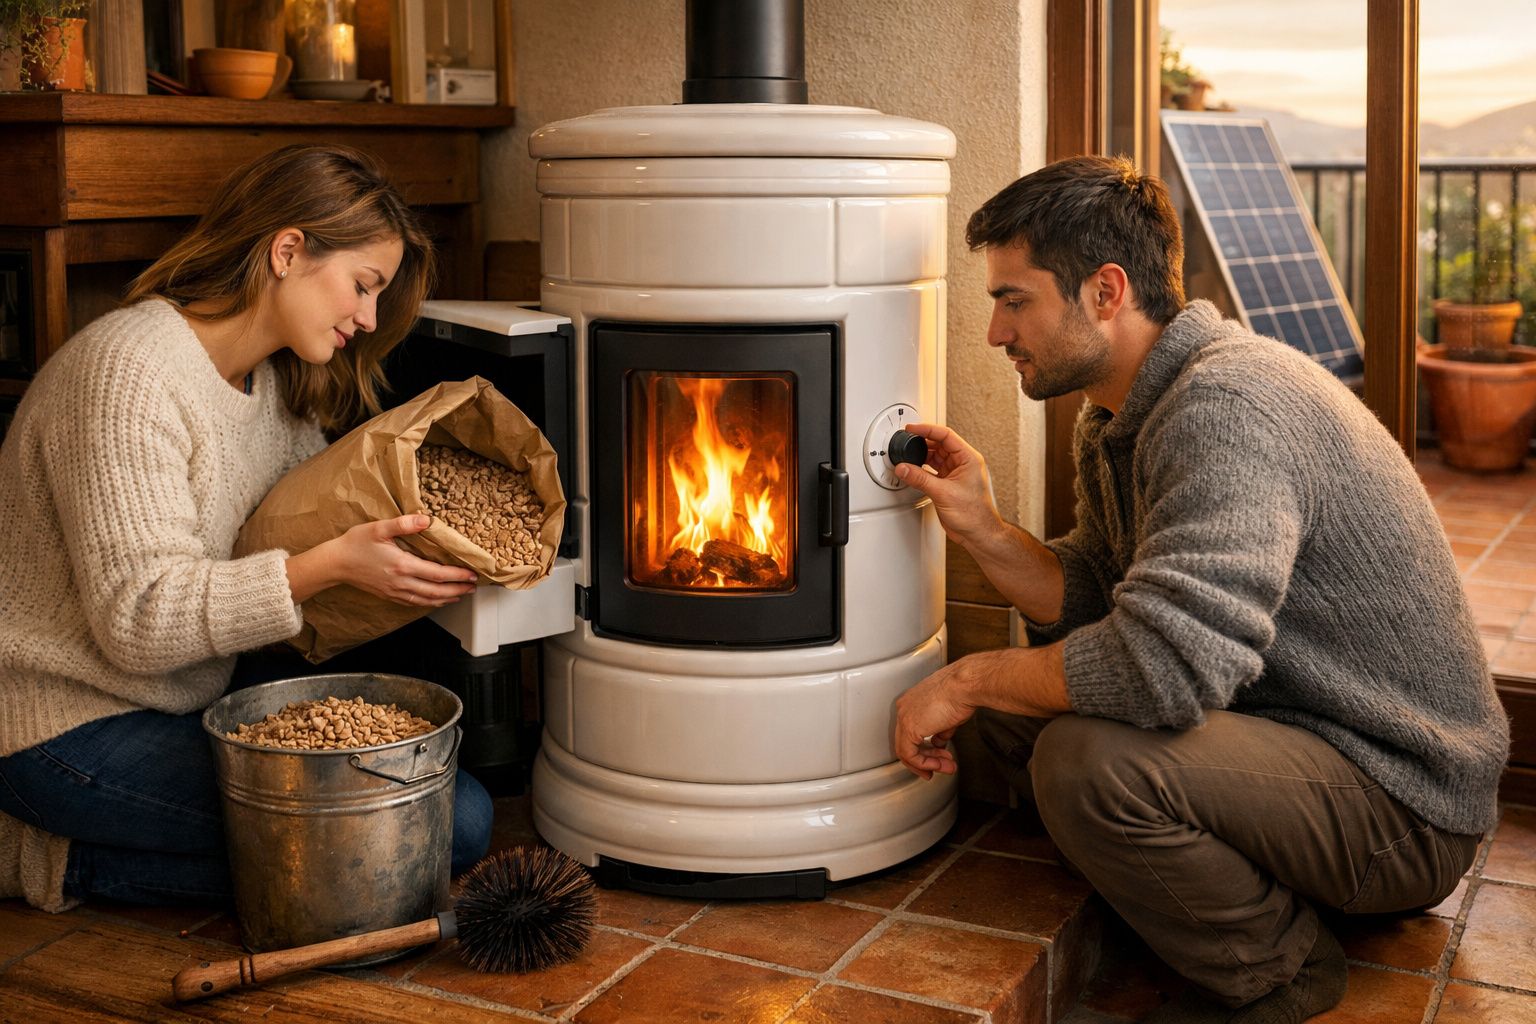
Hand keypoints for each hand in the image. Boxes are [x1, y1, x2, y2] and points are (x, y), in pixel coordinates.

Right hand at [288, 515, 478, 606]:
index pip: (437, 574)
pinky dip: (430, 603)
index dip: (457, 576)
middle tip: (473, 587)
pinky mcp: (389, 596)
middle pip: (436, 591)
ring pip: (426, 600)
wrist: (335, 563)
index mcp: (402, 565)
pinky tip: (437, 600)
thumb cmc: (355, 544)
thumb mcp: (378, 528)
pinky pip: (414, 603)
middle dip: (457, 589)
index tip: (472, 574)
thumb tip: (426, 519)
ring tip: (461, 595)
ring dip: (446, 598)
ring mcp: (395, 592)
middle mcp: (401, 582)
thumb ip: (403, 524)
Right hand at [892, 423, 1005, 545]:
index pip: (946, 435)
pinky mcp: (949, 484)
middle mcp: (963, 464)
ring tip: (907, 457)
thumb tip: (904, 468)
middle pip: (939, 445)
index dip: (928, 430)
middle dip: (922, 443)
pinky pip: (933, 470)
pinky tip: (913, 471)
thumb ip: (920, 478)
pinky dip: (922, 470)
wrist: (978, 534)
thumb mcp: (943, 492)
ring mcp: (956, 474)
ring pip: (935, 457)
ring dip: (921, 457)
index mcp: (968, 458)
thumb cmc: (974, 515)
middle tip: (907, 441)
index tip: (913, 428)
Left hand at [893, 661, 976, 779]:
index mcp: (911, 701)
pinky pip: (910, 754)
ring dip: (927, 763)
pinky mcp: (909, 727)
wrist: (965, 685)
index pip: (911, 732)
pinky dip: (924, 763)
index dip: (925, 749)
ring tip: (945, 768)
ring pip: (906, 750)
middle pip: (907, 742)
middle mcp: (904, 708)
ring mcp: (904, 717)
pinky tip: (938, 765)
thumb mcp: (948, 716)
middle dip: (927, 758)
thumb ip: (940, 731)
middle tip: (940, 767)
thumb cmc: (962, 692)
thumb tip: (939, 743)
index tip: (938, 757)